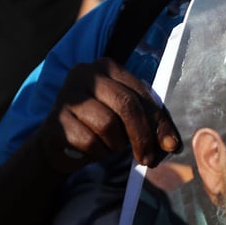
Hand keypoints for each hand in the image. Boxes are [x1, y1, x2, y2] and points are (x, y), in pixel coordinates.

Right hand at [36, 58, 180, 174]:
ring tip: (110, 146)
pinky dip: (96, 152)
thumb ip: (146, 119)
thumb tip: (170, 143)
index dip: (158, 121)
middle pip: (125, 105)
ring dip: (115, 144)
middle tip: (148, 158)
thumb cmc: (98, 123)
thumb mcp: (124, 114)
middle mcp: (84, 74)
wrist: (59, 141)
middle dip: (142, 135)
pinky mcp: (54, 121)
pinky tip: (91, 150)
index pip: (140, 92)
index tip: (170, 145)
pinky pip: (88, 141)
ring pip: (107, 124)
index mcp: (106, 66)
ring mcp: (66, 96)